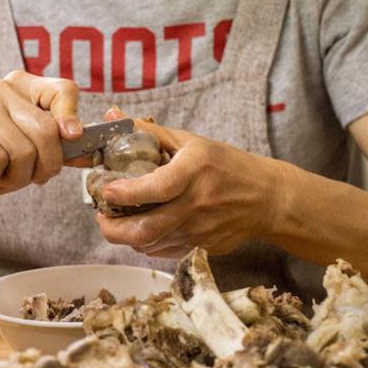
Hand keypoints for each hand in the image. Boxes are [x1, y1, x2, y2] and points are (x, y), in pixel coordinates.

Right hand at [0, 70, 86, 206]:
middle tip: (31, 176)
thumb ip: (63, 148)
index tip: (73, 136)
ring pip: (22, 151)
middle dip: (45, 166)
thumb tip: (91, 153)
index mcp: (26, 86)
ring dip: (16, 178)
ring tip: (0, 174)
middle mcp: (2, 88)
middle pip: (46, 131)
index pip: (63, 90)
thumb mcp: (37, 151)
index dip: (71, 116)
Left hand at [97, 109, 281, 258]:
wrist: (265, 198)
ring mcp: (199, 229)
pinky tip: (142, 228)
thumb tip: (113, 116)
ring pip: (151, 244)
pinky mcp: (202, 246)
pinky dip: (147, 243)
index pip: (156, 188)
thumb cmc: (226, 165)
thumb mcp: (191, 142)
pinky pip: (164, 251)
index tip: (106, 190)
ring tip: (117, 221)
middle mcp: (197, 203)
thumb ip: (150, 133)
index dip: (126, 193)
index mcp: (195, 170)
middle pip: (147, 228)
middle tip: (101, 217)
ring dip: (127, 236)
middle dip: (114, 229)